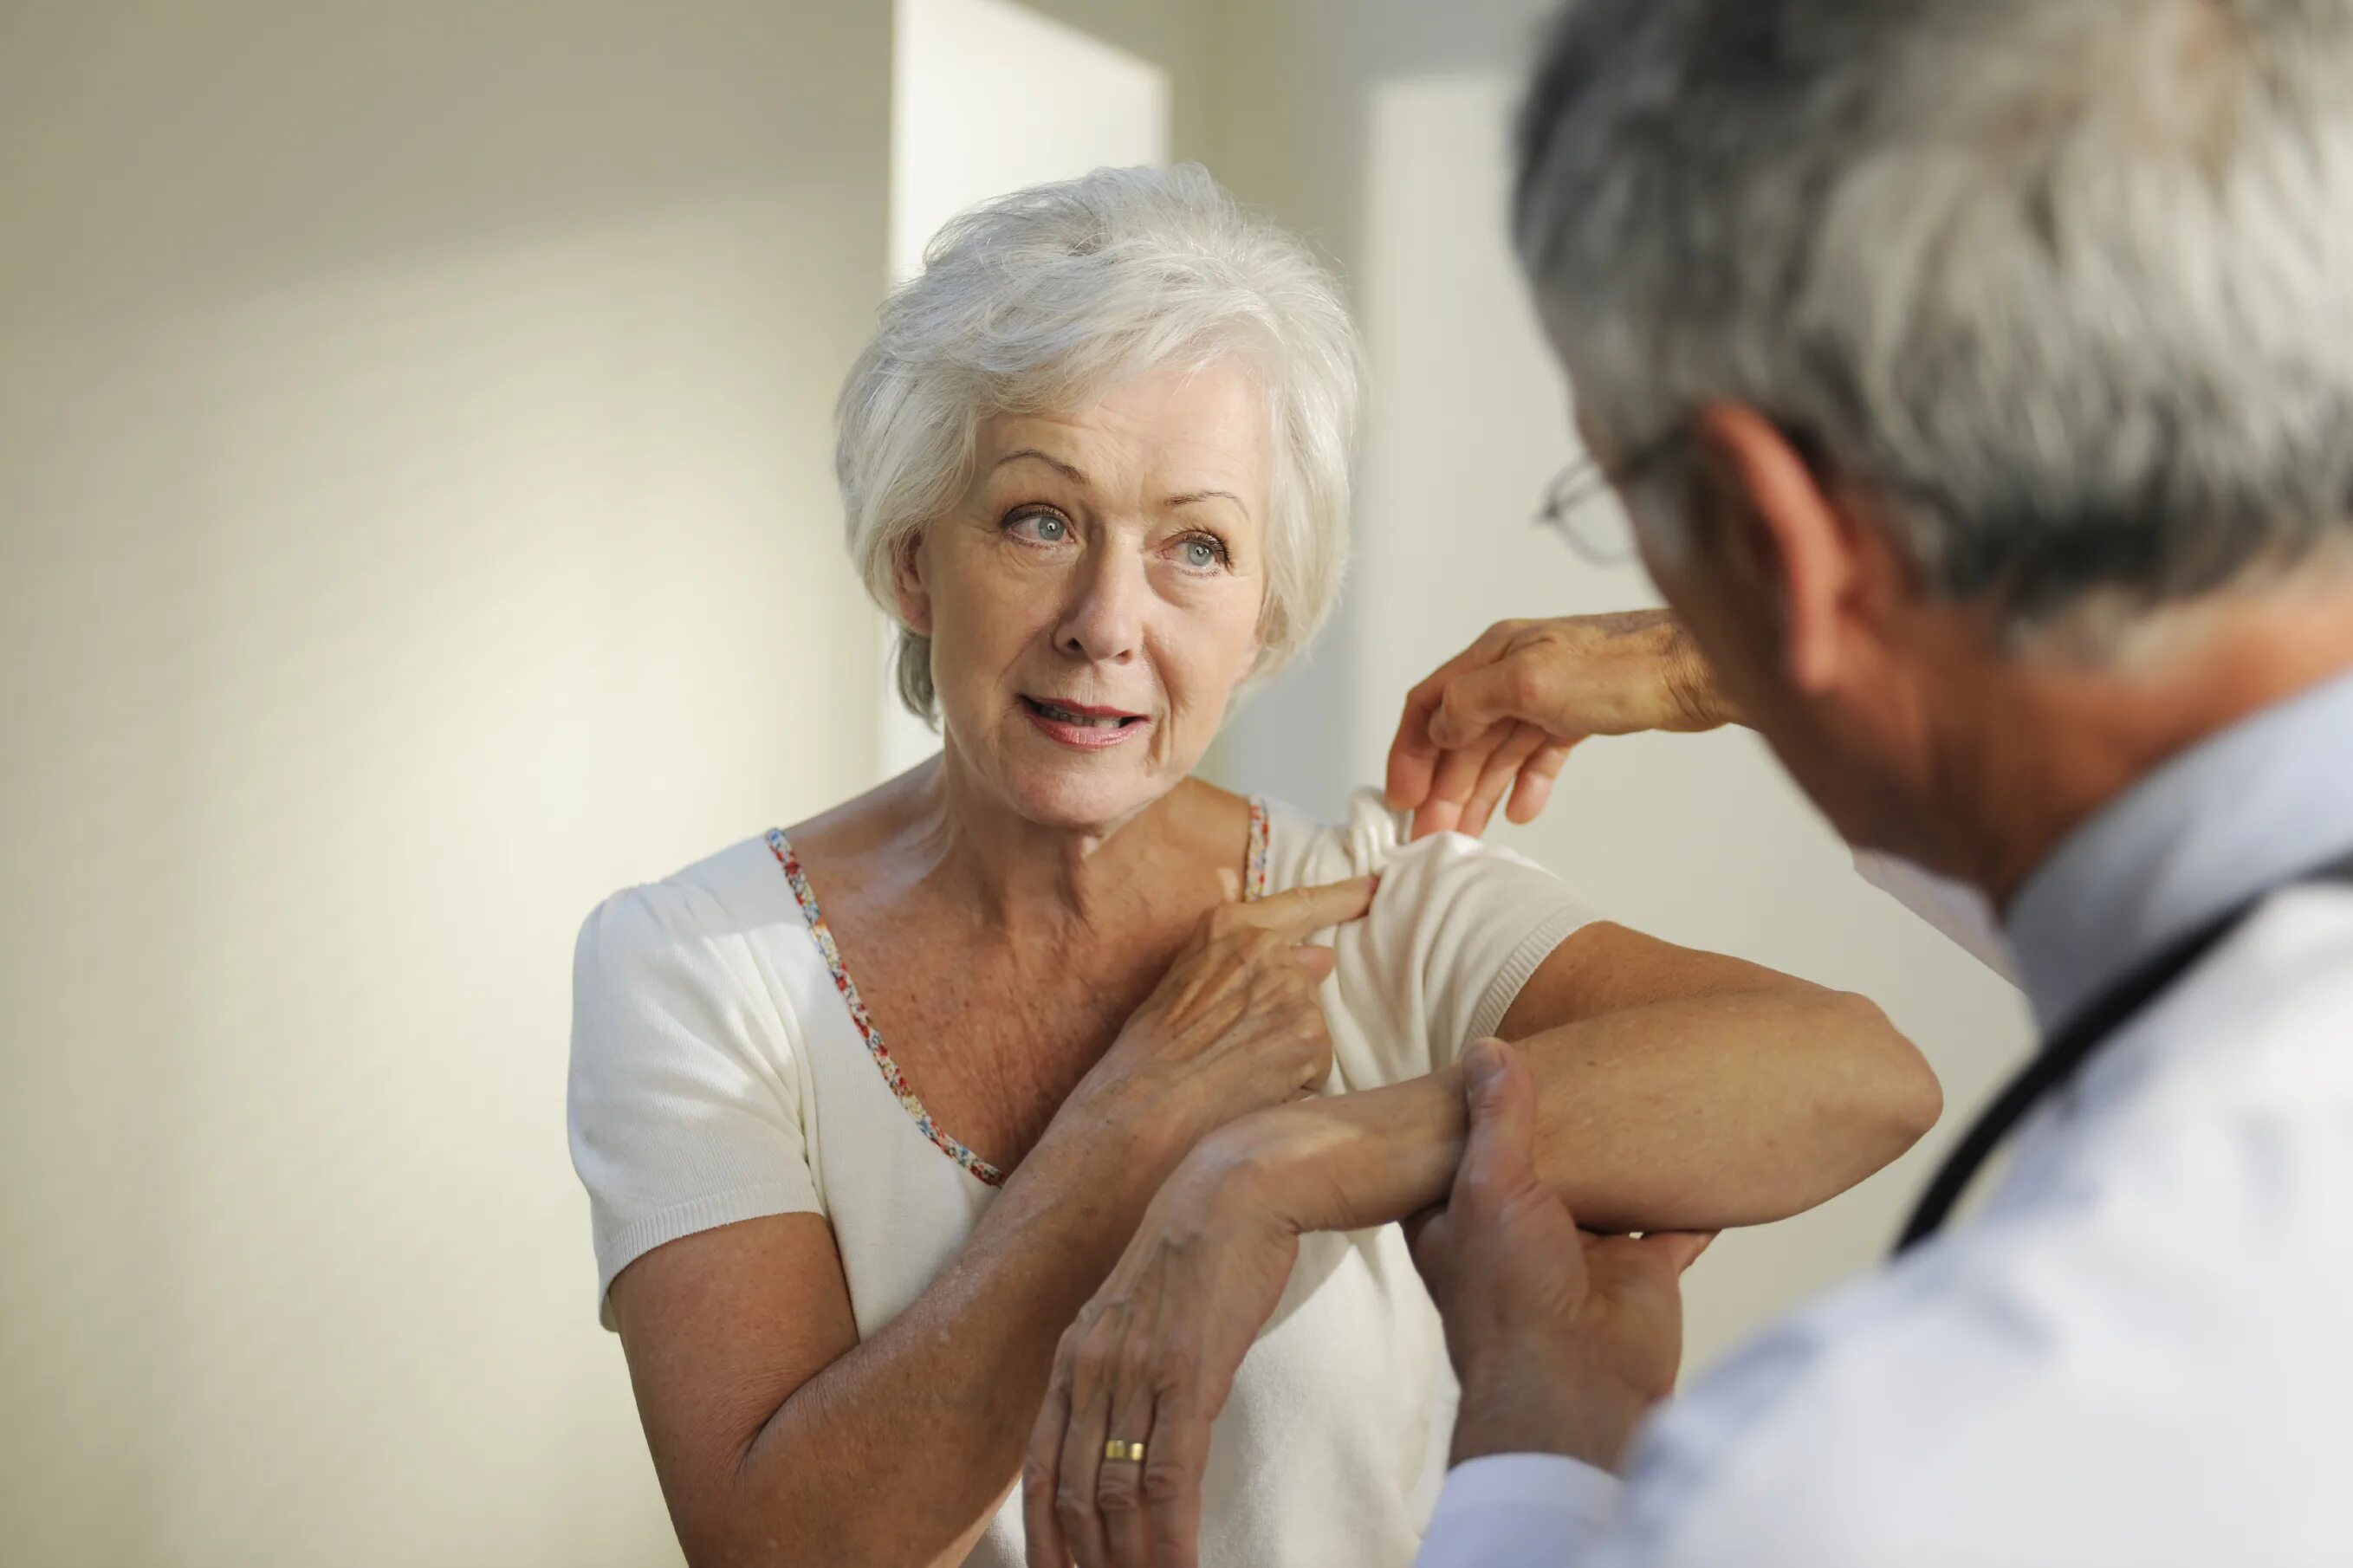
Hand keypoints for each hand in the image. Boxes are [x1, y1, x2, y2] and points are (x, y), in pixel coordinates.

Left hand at [1022, 1128, 1300, 1567]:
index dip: (1045, 1542)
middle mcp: (1091, 1371)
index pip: (1041, 1473)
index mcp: (1074, 1359)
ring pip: (1119, 1500)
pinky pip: (1170, 1478)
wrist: (1235, 1188)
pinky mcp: (1187, 1375)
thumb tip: (1130, 1437)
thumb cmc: (1198, 1253)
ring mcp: (1136, 1373)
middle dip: (1093, 1567)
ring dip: (1134, 1565)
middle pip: (1077, 1499)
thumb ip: (1124, 1373)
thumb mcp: (1140, 1316)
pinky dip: (1172, 1540)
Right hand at [1054, 877, 1374, 1192]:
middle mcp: (1267, 948)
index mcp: (1230, 926)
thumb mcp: (1186, 981)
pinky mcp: (1310, 1033)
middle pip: (1306, 979)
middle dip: (1285, 1013)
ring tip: (1237, 1071)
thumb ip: (1246, 961)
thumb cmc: (1152, 1051)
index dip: (1344, 896)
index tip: (1374, 888)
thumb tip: (1321, 956)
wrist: (1144, 1104)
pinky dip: (1295, 1081)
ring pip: (1311, 1023)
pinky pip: (1317, 1063)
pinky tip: (1255, 1089)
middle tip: (1239, 1047)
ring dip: (1289, 1050)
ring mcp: (1292, 989)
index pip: (1303, 903)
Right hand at [1385, 612, 1733, 839]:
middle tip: (1431, 838)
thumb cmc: (1623, 667)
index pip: (1430, 704)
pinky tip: (1521, 812)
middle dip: (1442, 787)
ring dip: (1477, 794)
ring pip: (1497, 751)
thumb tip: (1438, 728)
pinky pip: (1538, 754)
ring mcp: (1547, 693)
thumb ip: (1474, 703)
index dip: (1410, 751)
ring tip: (1465, 839)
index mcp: (1494, 654)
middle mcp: (1514, 671)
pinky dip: (1526, 783)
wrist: (1698, 670)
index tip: (1402, 800)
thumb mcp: (1530, 682)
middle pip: (1461, 735)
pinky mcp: (1580, 714)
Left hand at [1410, 1039, 1713, 1472]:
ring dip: (1631, 1152)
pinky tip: (1711, 1149)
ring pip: (1612, 1187)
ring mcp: (1584, 1251)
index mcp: (1460, 1218)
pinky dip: (1693, 1196)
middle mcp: (1520, 1232)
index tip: (1496, 1057)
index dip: (1476, 1111)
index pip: (1462, 1151)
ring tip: (1652, 1090)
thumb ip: (1497, 1118)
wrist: (1576, 1386)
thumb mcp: (1489, 1187)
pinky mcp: (1641, 1271)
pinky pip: (1674, 1224)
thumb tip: (1486, 1047)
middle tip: (1587, 1058)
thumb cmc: (1510, 1297)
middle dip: (1566, 1124)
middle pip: (1547, 1162)